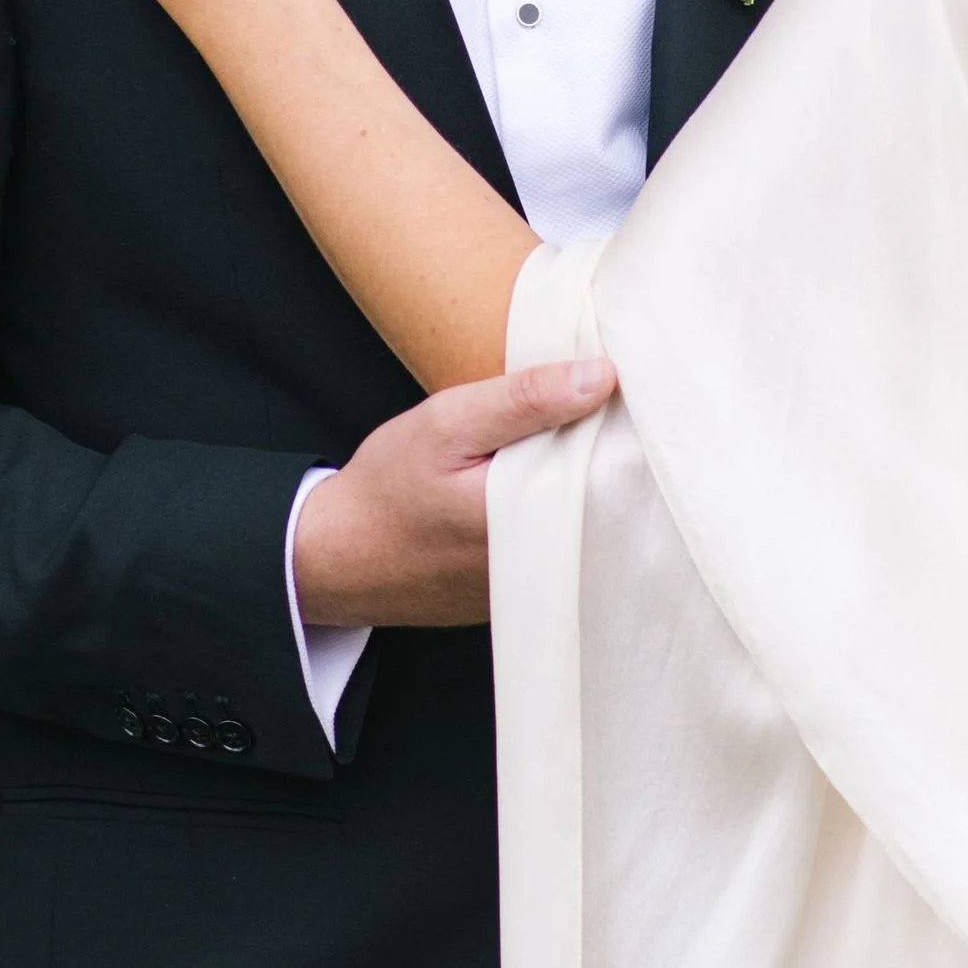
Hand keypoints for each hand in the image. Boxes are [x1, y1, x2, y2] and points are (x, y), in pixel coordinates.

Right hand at [296, 359, 617, 629]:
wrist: (337, 558)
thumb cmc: (387, 488)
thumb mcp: (448, 423)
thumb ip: (523, 400)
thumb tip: (601, 376)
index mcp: (535, 519)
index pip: (618, 473)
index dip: (630, 429)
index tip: (630, 392)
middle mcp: (548, 562)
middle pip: (612, 500)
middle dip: (614, 454)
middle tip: (609, 408)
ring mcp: (539, 584)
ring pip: (592, 524)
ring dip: (592, 483)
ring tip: (583, 438)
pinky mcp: (525, 590)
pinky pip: (567, 544)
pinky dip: (567, 511)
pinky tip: (553, 481)